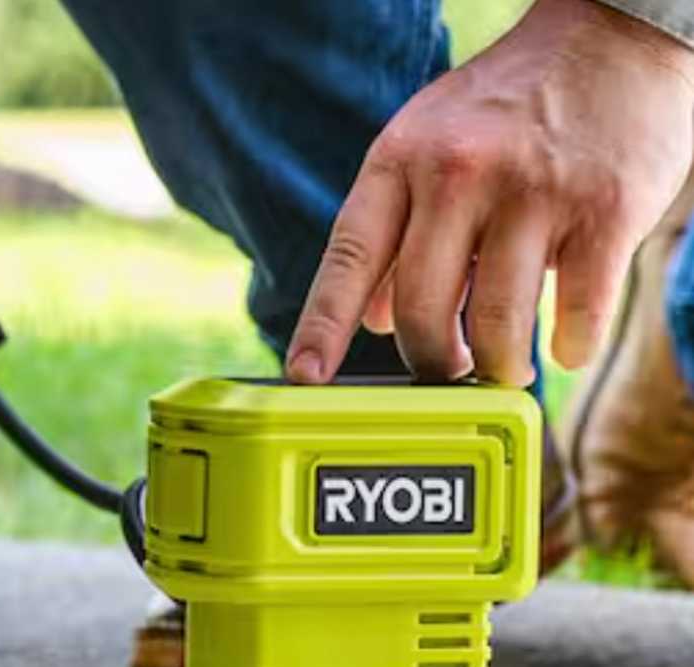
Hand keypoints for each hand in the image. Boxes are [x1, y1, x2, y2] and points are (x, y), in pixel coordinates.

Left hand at [285, 0, 693, 385]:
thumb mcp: (427, 147)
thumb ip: (394, 231)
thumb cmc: (508, 106)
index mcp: (401, 160)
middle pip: (422, 309)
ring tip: (505, 368)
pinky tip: (566, 345)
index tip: (304, 378)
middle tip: (446, 373)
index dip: (322, 326)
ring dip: (499, 366)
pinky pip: (577, 314)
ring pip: (498, 324)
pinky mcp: (606, 210)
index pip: (348, 258)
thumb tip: (368, 319)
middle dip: (431, 362)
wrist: (613, 38)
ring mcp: (533, 191)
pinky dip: (569, 348)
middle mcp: (458, 173)